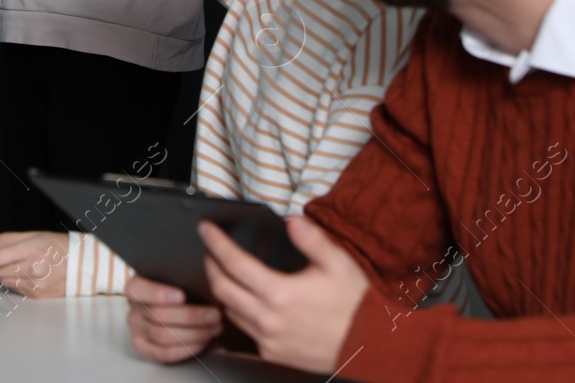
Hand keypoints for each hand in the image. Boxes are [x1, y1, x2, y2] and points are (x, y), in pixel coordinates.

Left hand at [0, 231, 68, 296]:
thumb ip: (8, 239)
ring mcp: (35, 284)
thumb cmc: (62, 248)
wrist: (83, 266)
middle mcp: (33, 268)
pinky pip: (14, 288)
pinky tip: (17, 273)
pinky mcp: (36, 295)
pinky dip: (10, 280)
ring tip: (3, 264)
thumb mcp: (35, 235)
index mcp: (32, 249)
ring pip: (3, 280)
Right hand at [127, 275, 221, 363]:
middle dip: (191, 316)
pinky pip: (164, 353)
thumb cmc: (180, 291)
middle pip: (157, 315)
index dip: (160, 294)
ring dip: (194, 333)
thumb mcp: (178, 280)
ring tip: (215, 328)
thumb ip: (183, 280)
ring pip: (163, 336)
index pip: (139, 290)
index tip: (182, 296)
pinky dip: (187, 349)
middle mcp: (133, 310)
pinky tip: (204, 342)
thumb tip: (204, 285)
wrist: (174, 311)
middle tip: (216, 314)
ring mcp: (137, 332)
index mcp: (136, 287)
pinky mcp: (144, 349)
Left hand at [200, 215, 367, 372]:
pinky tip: (244, 302)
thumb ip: (312, 239)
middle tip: (210, 251)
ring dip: (222, 291)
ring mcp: (269, 340)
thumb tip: (292, 220)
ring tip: (225, 274)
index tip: (206, 230)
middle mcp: (268, 319)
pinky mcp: (273, 354)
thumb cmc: (354, 304)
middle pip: (222, 289)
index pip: (234, 263)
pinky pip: (245, 331)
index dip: (216, 243)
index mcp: (280, 293)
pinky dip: (238, 313)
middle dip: (211, 266)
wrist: (368, 344)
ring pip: (230, 312)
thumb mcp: (338, 263)